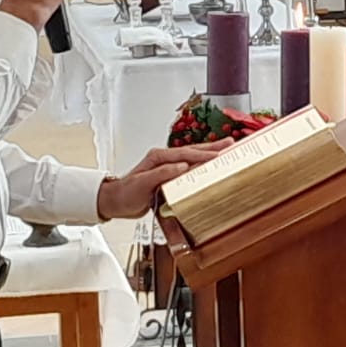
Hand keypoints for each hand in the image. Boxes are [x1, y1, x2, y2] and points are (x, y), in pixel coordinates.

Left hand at [95, 141, 232, 219]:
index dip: (202, 155)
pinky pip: (189, 166)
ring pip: (192, 156)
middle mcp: (163, 158)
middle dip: (212, 147)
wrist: (115, 202)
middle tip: (230, 144)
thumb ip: (161, 174)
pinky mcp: (168, 174)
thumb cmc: (125, 194)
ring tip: (226, 148)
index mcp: (158, 157)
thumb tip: (181, 167)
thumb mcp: (142, 184)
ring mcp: (166, 165)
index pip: (185, 154)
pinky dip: (202, 163)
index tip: (217, 156)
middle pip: (192, 150)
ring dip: (209, 152)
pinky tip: (210, 164)